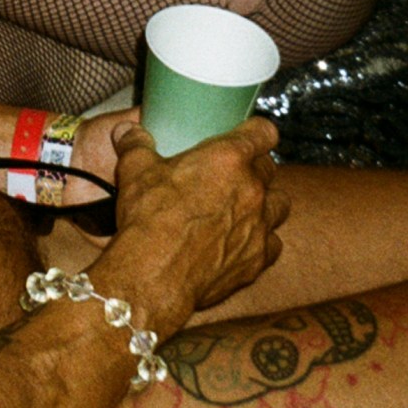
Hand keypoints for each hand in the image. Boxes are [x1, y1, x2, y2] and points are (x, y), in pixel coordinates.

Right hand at [105, 117, 287, 330]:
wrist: (156, 276)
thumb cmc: (149, 219)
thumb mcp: (135, 172)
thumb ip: (136, 146)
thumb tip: (128, 131)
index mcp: (227, 158)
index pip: (263, 132)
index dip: (257, 131)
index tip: (250, 134)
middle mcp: (252, 189)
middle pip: (269, 168)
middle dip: (254, 168)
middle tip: (231, 174)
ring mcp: (260, 226)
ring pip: (280, 204)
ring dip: (266, 202)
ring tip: (245, 207)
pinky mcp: (258, 260)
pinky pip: (273, 244)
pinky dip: (261, 241)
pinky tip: (242, 242)